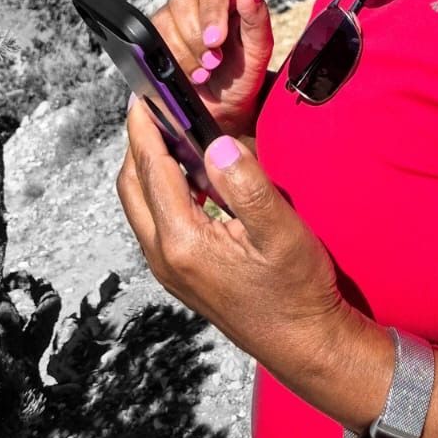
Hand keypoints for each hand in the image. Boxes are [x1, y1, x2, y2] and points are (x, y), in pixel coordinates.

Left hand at [117, 97, 351, 382]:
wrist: (305, 345)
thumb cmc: (297, 290)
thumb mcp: (281, 232)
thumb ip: (246, 185)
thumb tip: (216, 143)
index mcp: (183, 242)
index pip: (151, 169)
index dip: (145, 126)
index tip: (143, 91)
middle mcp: (164, 256)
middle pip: (132, 185)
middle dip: (139, 142)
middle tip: (155, 105)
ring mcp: (169, 269)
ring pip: (141, 204)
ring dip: (149, 165)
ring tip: (172, 129)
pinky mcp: (180, 273)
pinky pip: (156, 220)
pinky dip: (162, 188)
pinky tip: (192, 172)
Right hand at [150, 0, 272, 137]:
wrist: (220, 108)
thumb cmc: (242, 75)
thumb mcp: (258, 51)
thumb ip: (257, 18)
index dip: (212, 13)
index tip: (215, 41)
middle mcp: (198, 1)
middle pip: (184, 0)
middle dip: (195, 38)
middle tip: (211, 64)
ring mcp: (174, 16)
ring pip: (164, 19)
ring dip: (182, 52)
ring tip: (202, 74)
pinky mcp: (156, 34)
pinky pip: (150, 38)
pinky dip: (168, 59)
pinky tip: (184, 74)